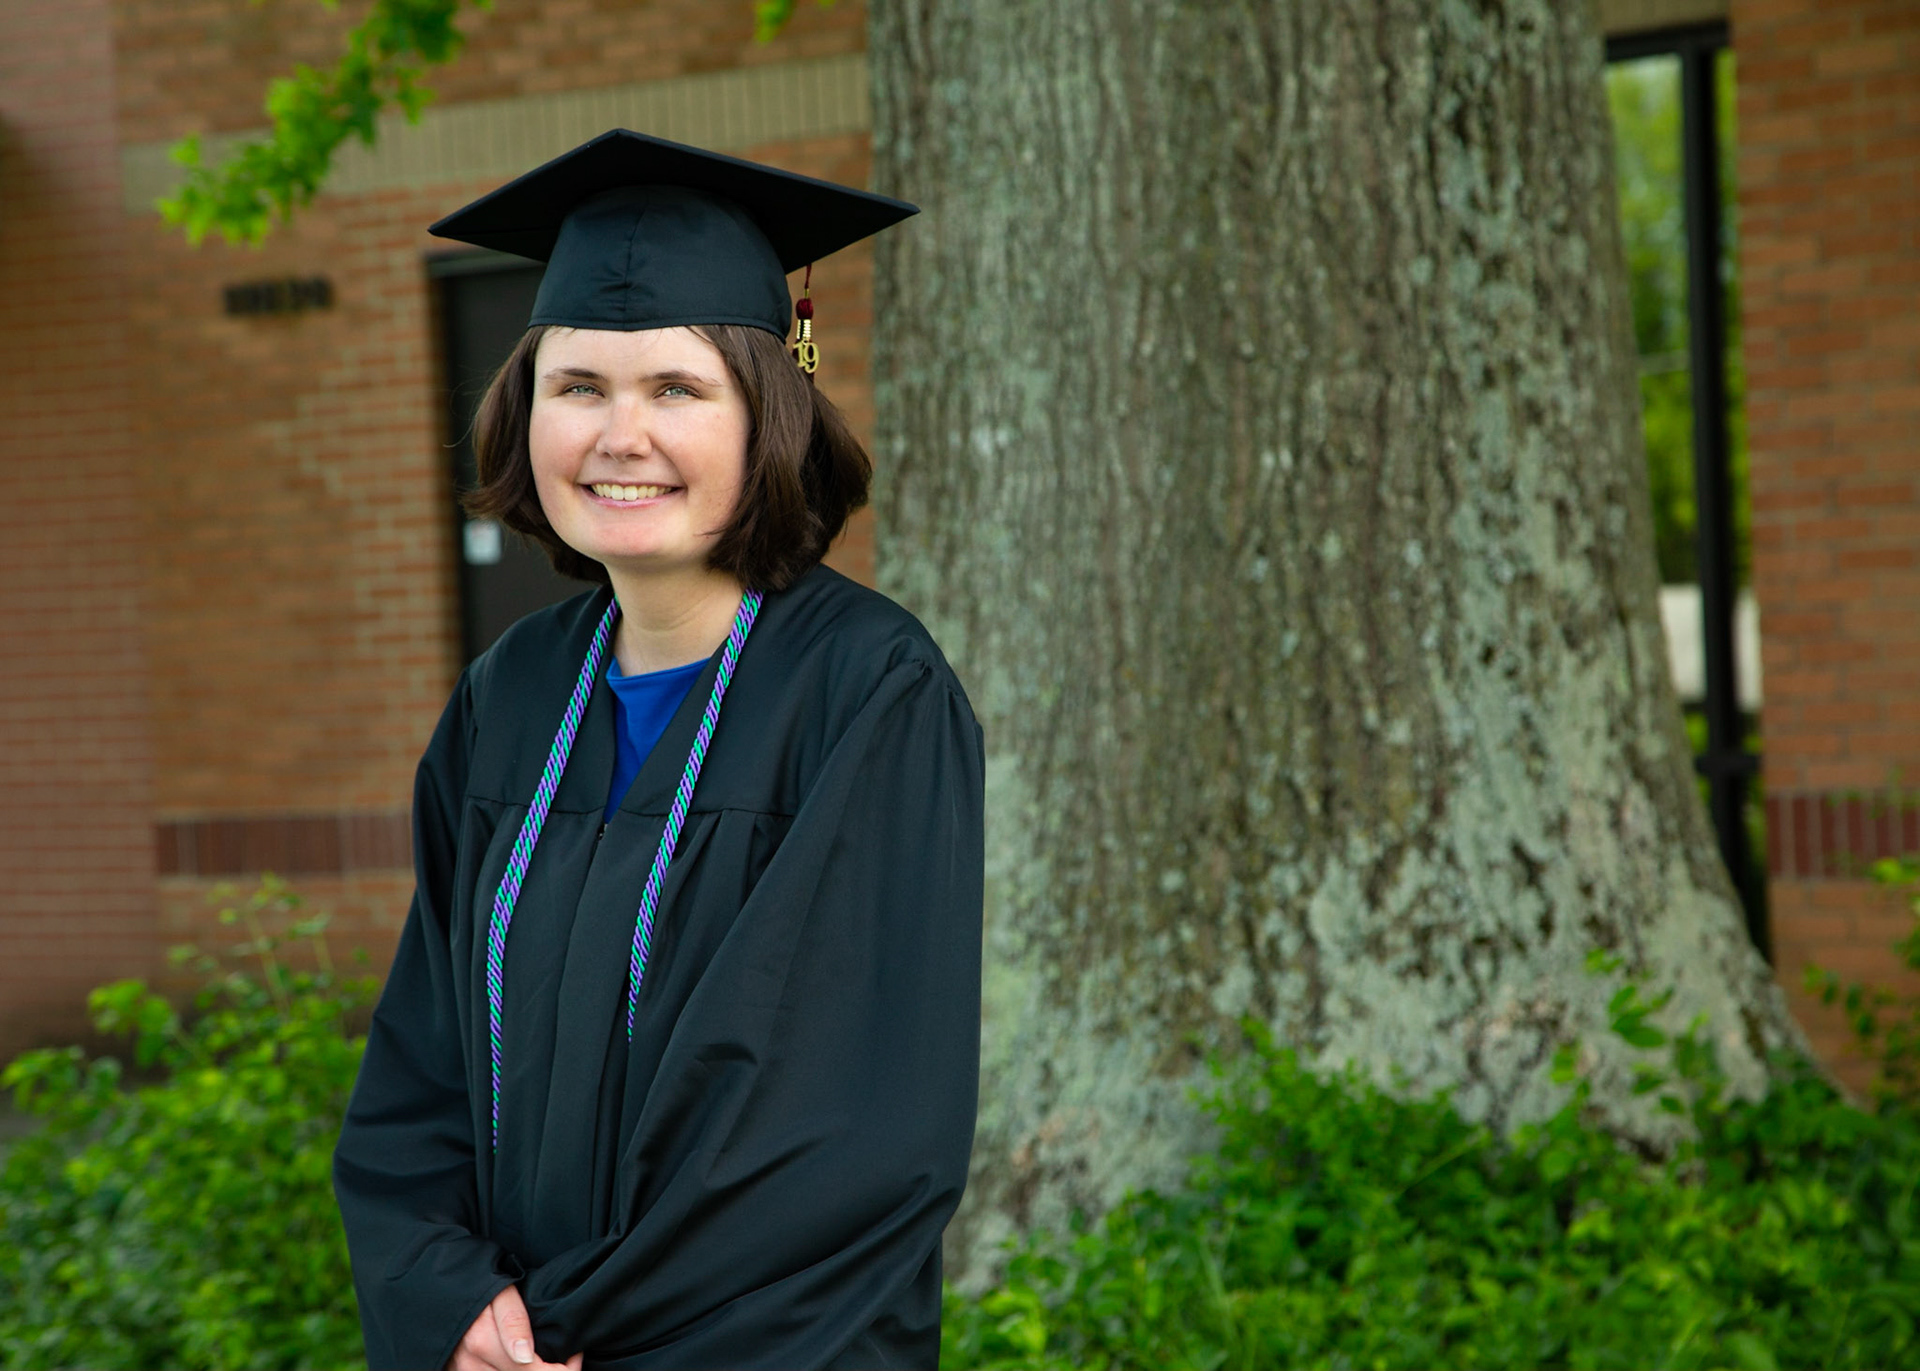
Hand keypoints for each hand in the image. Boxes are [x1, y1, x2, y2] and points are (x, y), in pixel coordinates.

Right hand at [447, 1284, 583, 1370]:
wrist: (439, 1288)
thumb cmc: (475, 1283)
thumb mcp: (500, 1290)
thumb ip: (514, 1321)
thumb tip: (525, 1356)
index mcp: (483, 1343)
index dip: (563, 1370)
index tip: (572, 1354)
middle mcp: (470, 1365)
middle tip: (564, 1359)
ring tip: (544, 1361)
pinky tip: (521, 1363)